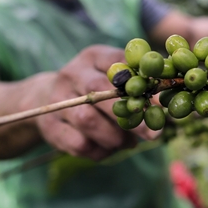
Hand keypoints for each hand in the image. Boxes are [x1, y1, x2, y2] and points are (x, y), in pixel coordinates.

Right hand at [36, 45, 151, 160]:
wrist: (46, 98)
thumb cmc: (95, 87)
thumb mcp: (112, 77)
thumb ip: (138, 86)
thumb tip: (161, 106)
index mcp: (93, 57)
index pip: (116, 63)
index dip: (139, 84)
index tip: (158, 103)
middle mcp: (72, 74)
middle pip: (99, 92)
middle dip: (130, 116)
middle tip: (153, 134)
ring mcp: (57, 100)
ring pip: (88, 120)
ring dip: (114, 137)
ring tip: (128, 143)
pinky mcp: (50, 126)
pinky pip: (78, 143)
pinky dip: (99, 151)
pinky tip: (108, 150)